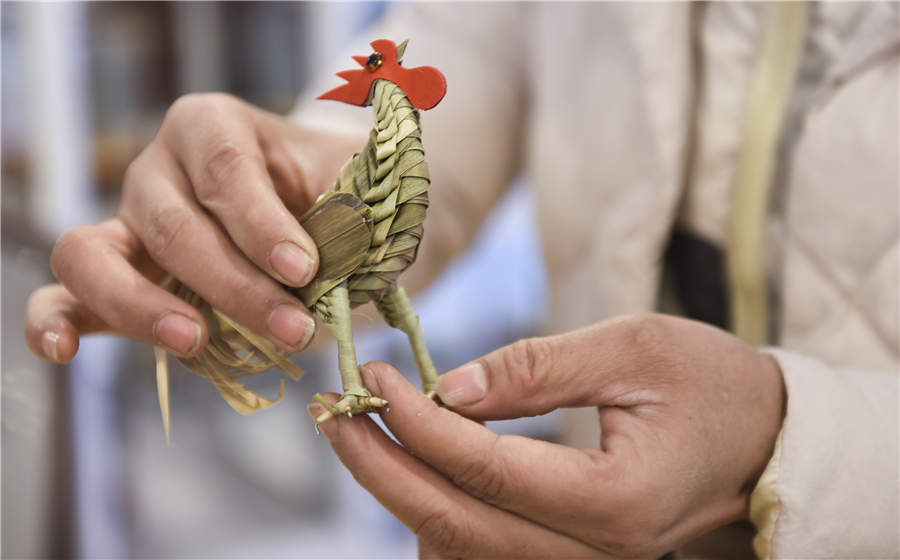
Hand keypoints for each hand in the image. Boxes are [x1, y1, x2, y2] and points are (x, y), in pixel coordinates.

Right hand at [25, 93, 364, 362]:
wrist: (310, 212)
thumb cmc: (328, 193)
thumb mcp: (348, 185)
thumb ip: (346, 211)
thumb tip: (343, 258)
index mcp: (212, 127)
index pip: (226, 168)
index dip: (261, 223)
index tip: (305, 269)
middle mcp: (158, 170)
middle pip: (174, 226)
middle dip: (236, 286)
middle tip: (295, 329)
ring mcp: (124, 222)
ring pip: (98, 256)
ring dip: (145, 306)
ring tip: (194, 341)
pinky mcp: (109, 276)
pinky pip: (62, 294)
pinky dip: (52, 322)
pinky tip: (63, 349)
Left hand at [308, 313, 784, 557]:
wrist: (768, 441)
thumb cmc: (714, 384)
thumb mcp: (635, 347)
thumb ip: (536, 368)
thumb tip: (447, 389)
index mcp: (616, 500)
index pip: (484, 469)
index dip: (417, 421)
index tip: (373, 375)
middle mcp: (597, 555)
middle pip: (455, 525)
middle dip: (381, 468)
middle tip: (332, 414)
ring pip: (462, 552)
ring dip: (402, 495)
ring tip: (363, 433)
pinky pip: (485, 555)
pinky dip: (440, 516)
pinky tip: (415, 468)